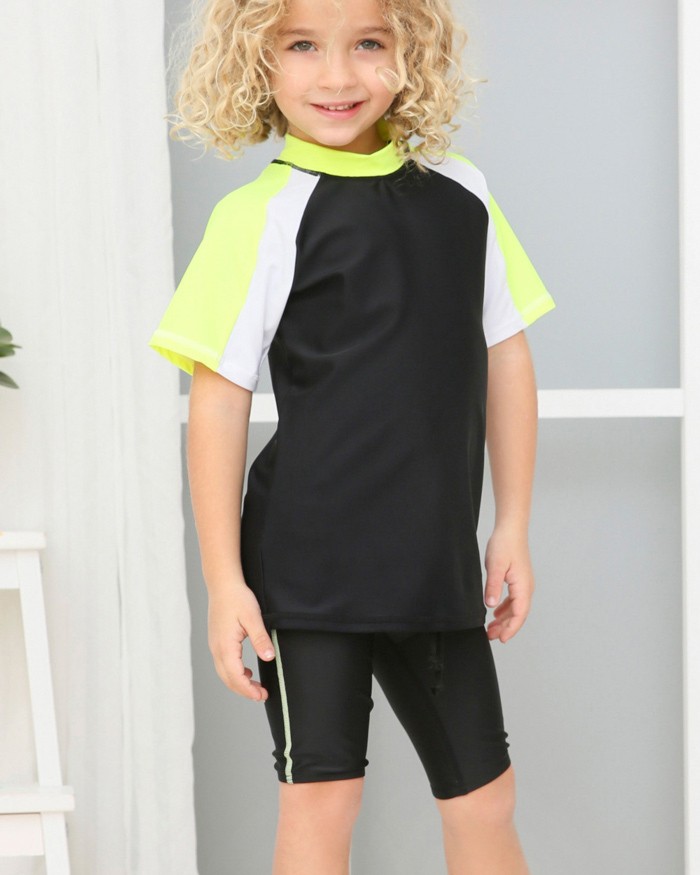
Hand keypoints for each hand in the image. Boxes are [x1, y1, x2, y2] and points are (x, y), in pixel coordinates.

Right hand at [207, 583, 275, 700]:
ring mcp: (215, 645)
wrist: (222, 584)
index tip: (262, 695)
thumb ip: (260, 638)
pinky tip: (247, 671)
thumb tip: (269, 658)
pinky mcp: (217, 641)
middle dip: (244, 690)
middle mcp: (216, 648)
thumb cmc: (238, 598)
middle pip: (228, 678)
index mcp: (225, 645)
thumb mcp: (253, 617)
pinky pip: (223, 664)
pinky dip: (234, 673)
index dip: (248, 689)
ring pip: (224, 673)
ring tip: (256, 687)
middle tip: (262, 696)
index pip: (235, 676)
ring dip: (239, 683)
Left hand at [483, 529, 534, 642]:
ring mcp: (524, 584)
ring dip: (505, 620)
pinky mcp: (519, 580)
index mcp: (523, 586)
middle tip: (491, 637)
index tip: (501, 639)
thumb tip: (491, 606)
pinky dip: (505, 609)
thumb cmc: (504, 544)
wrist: (511, 529)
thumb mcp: (495, 566)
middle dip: (506, 628)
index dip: (511, 629)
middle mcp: (527, 587)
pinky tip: (496, 613)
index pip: (519, 614)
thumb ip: (493, 586)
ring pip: (516, 608)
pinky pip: (514, 600)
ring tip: (491, 629)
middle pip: (519, 614)